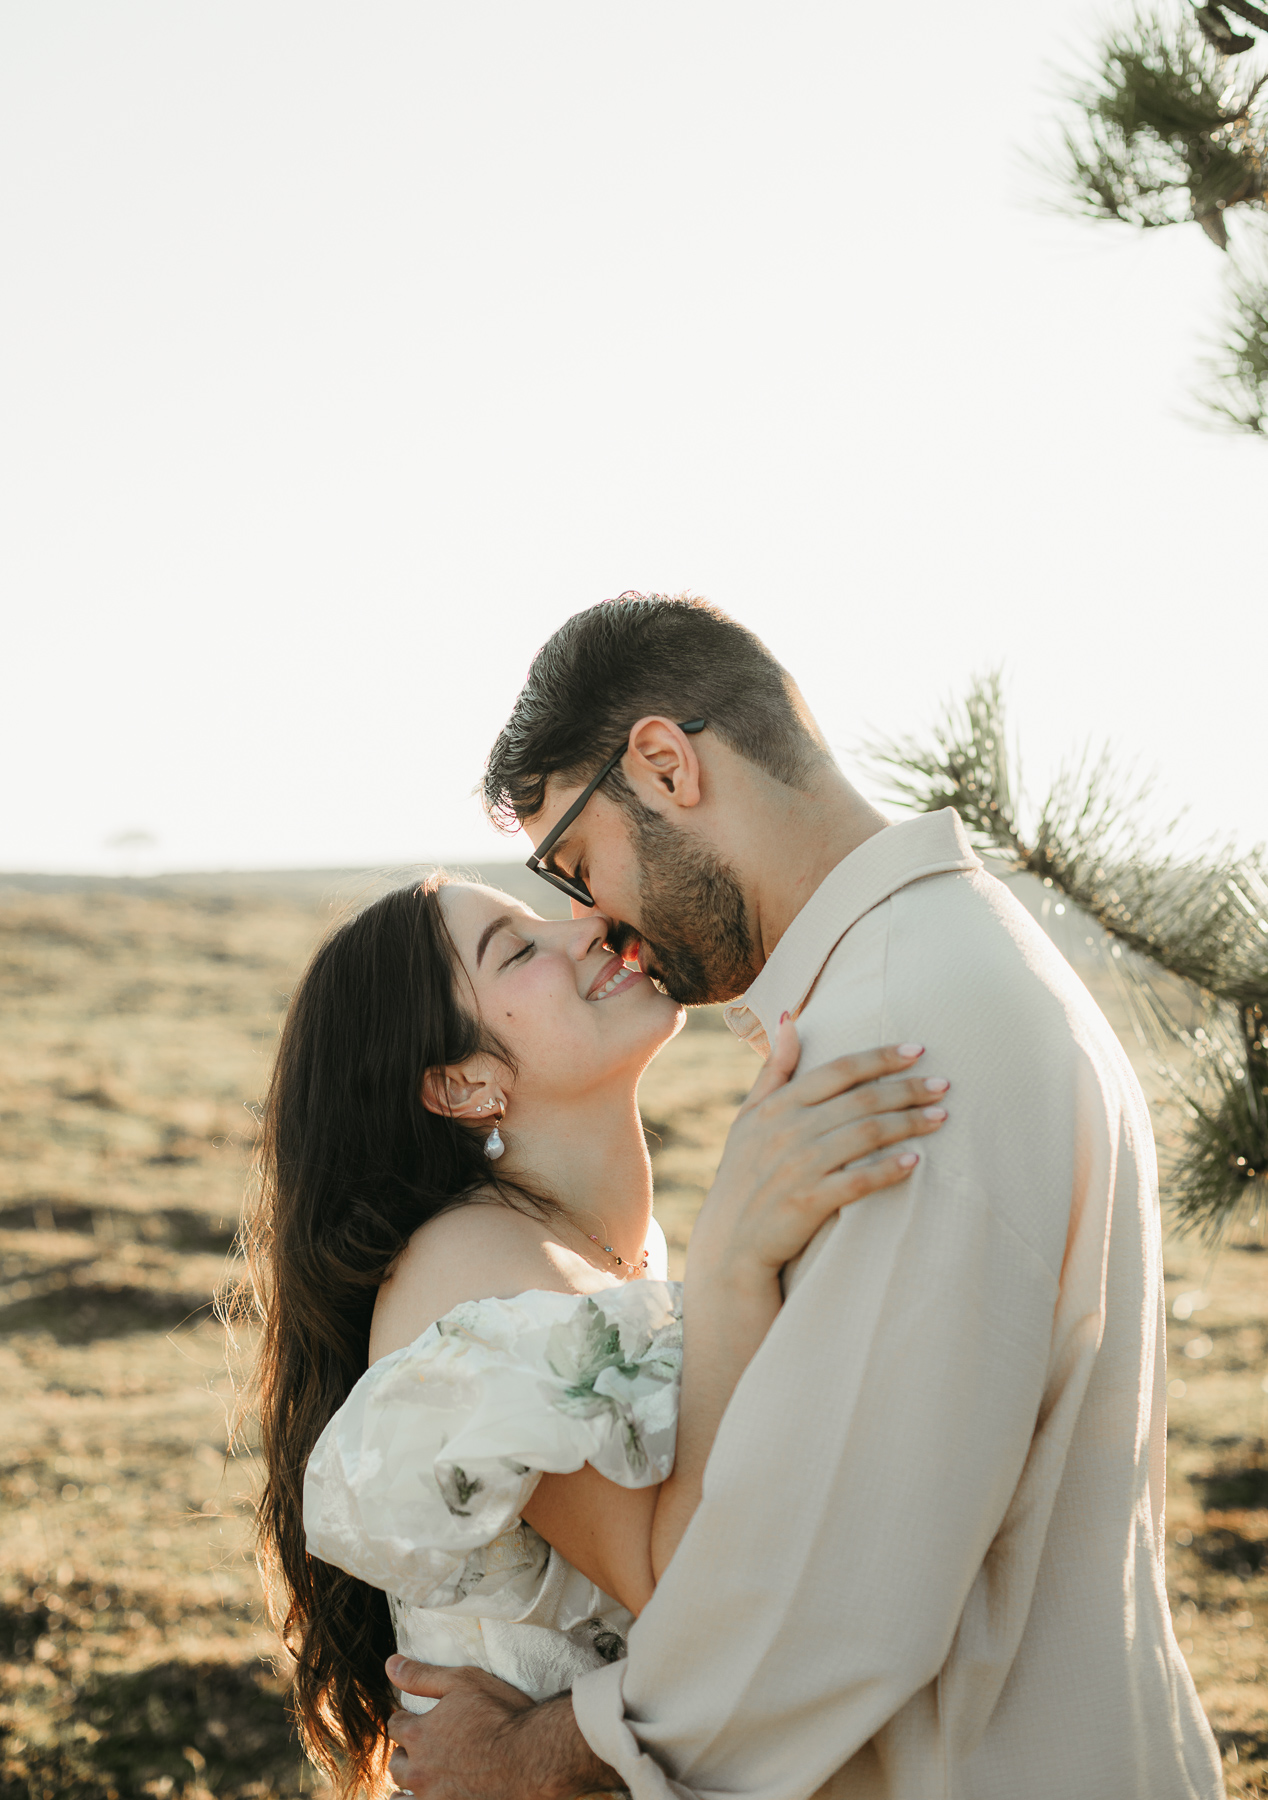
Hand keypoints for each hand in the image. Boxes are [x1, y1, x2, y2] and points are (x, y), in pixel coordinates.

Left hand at [384, 1655, 619, 1798]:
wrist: (533, 1756)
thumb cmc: (501, 1714)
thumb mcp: (463, 1681)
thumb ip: (422, 1676)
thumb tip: (390, 1665)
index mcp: (419, 1735)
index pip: (396, 1726)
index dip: (404, 1718)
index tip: (411, 1717)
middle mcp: (420, 1771)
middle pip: (396, 1763)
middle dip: (403, 1752)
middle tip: (415, 1747)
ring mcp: (434, 1798)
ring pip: (401, 1795)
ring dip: (406, 1785)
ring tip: (418, 1778)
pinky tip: (428, 1796)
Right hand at [688, 1025, 947, 1293]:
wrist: (730, 1241)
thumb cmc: (744, 1173)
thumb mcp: (749, 1117)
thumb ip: (774, 1070)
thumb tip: (789, 1019)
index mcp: (777, 1105)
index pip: (839, 1070)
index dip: (881, 1057)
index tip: (917, 1050)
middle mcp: (789, 1129)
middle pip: (861, 1099)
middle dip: (908, 1088)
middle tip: (943, 1084)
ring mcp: (799, 1166)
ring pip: (866, 1133)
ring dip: (908, 1123)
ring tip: (941, 1117)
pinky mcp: (809, 1202)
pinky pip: (858, 1180)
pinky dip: (888, 1169)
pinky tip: (915, 1161)